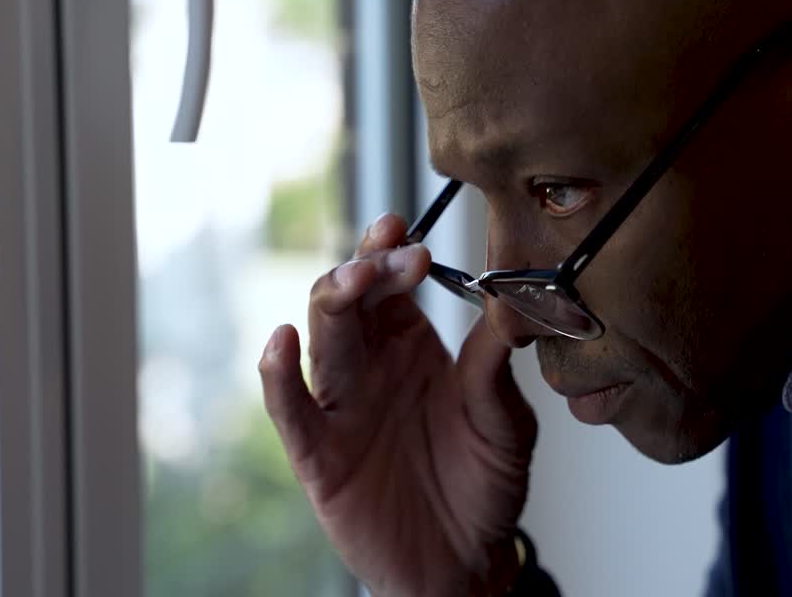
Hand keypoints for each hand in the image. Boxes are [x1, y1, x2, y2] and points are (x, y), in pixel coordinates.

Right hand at [259, 214, 536, 596]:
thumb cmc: (485, 483)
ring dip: (331, 305)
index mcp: (411, 345)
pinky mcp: (320, 456)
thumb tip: (513, 299)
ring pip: (322, 343)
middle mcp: (371, 367)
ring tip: (351, 281)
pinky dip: (278, 377)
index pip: (391, 284)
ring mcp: (342, 408)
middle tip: (391, 253)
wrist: (466, 561)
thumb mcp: (503, 417)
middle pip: (350, 302)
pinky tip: (280, 343)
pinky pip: (291, 412)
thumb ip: (495, 361)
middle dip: (365, 269)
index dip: (390, 252)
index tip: (405, 230)